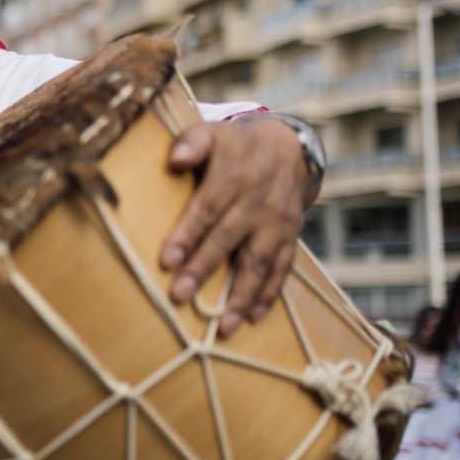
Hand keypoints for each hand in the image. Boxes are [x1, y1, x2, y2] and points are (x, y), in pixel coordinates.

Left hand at [161, 118, 306, 336]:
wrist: (288, 147)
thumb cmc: (236, 145)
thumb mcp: (212, 133)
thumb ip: (192, 142)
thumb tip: (175, 158)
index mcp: (234, 177)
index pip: (207, 208)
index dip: (188, 234)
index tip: (168, 260)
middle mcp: (258, 203)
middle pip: (228, 239)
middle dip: (204, 269)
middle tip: (181, 296)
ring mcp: (277, 223)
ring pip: (258, 262)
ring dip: (241, 295)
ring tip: (222, 326)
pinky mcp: (290, 237)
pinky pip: (282, 268)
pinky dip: (269, 294)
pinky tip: (251, 317)